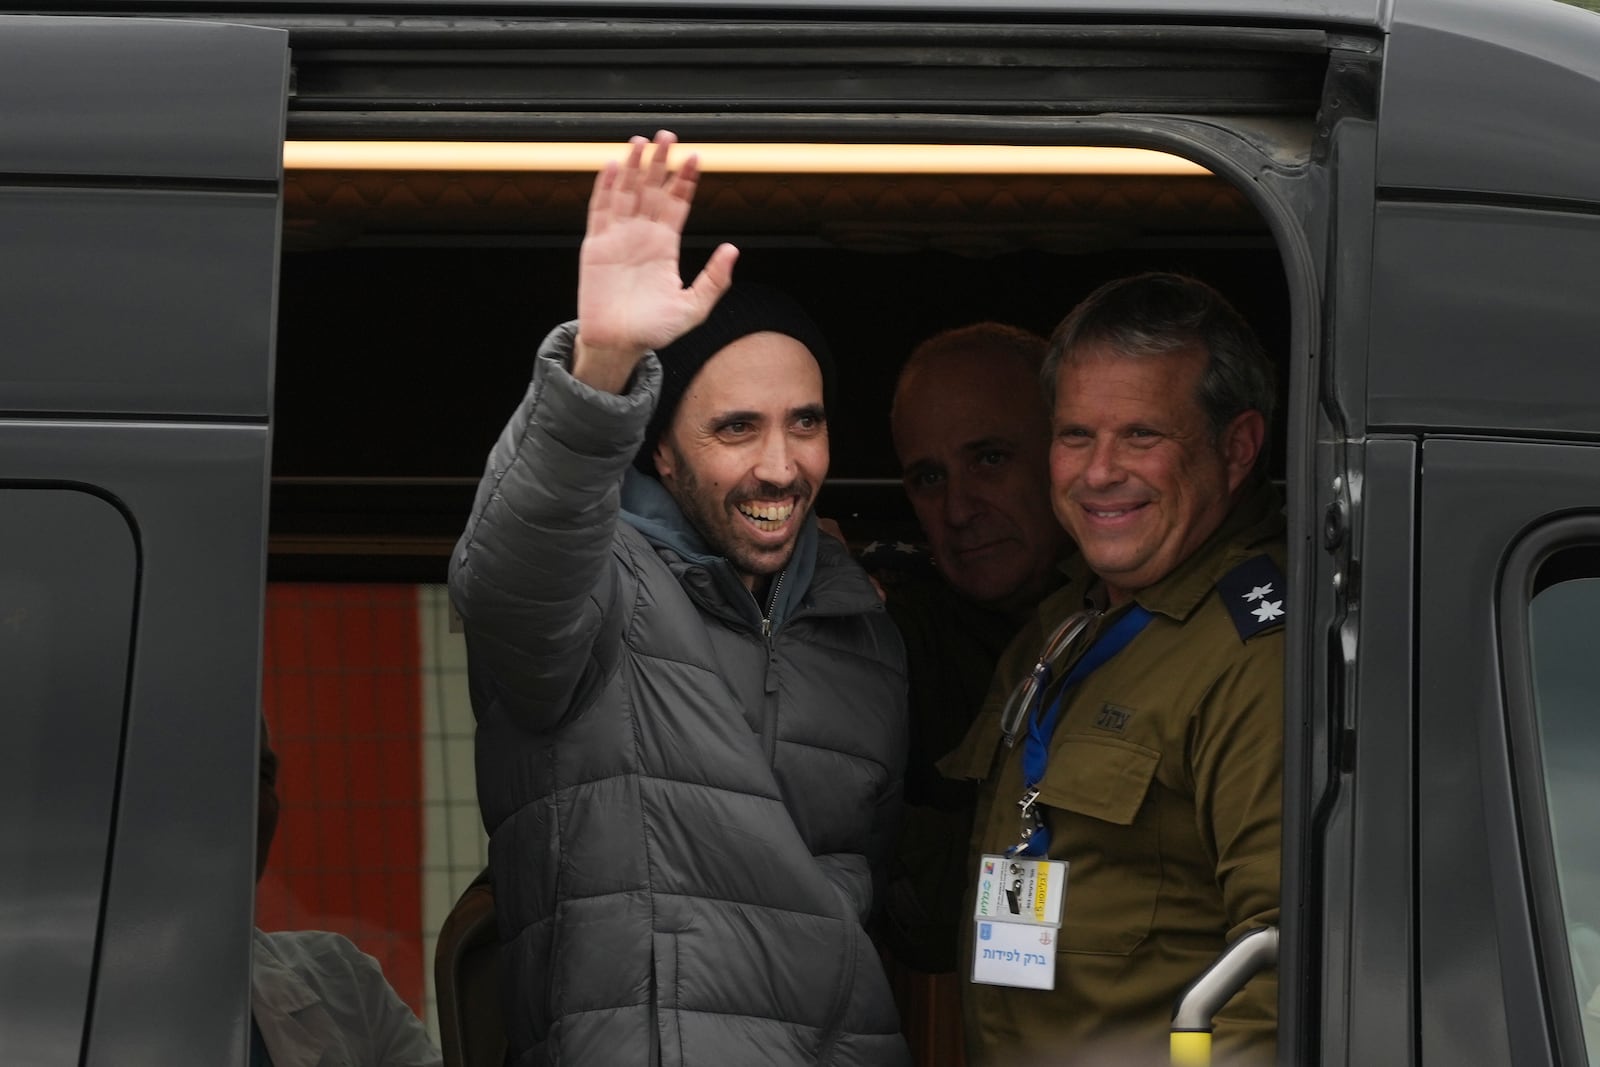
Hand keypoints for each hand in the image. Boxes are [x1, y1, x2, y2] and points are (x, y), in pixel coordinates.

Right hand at [573, 131, 738, 391]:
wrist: (619, 345)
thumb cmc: (654, 330)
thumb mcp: (693, 308)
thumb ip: (714, 280)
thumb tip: (733, 249)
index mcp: (665, 246)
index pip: (677, 204)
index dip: (684, 180)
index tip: (695, 158)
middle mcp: (641, 236)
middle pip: (651, 190)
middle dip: (660, 162)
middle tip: (667, 135)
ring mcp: (617, 238)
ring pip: (626, 193)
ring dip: (633, 167)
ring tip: (642, 141)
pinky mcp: (595, 246)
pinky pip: (600, 211)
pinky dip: (606, 188)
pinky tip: (614, 166)